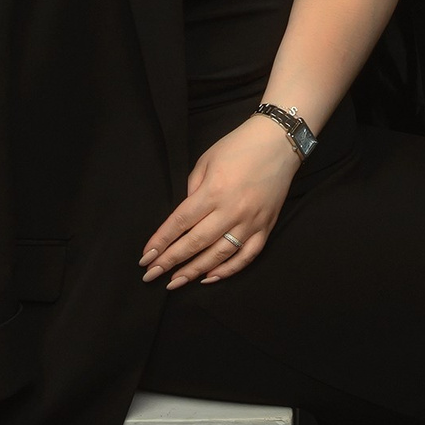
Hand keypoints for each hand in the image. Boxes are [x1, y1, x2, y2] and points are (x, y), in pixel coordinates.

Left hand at [139, 114, 302, 288]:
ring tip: (175, 282)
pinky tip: (210, 277)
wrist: (279, 142)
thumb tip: (184, 218)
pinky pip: (247, 256)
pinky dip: (228, 270)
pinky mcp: (266, 227)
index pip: (180, 223)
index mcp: (213, 191)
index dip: (161, 242)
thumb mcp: (206, 161)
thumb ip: (193, 191)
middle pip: (195, 243)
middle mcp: (231, 210)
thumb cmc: (238, 147)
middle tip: (151, 276)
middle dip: (170, 262)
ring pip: (219, 255)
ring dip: (194, 271)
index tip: (145, 257)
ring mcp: (251, 222)